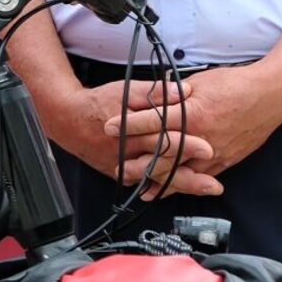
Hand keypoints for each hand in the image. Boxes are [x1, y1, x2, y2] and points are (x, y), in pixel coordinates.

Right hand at [48, 78, 223, 196]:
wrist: (68, 120)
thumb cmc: (99, 103)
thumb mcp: (126, 91)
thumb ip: (156, 92)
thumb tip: (183, 91)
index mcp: (132, 132)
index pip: (164, 139)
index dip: (187, 145)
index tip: (208, 149)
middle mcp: (128, 154)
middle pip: (163, 167)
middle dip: (190, 176)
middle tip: (213, 183)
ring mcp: (123, 167)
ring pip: (156, 179)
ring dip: (182, 186)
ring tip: (206, 188)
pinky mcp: (120, 174)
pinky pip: (144, 183)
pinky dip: (163, 188)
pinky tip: (182, 191)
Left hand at [116, 62, 281, 181]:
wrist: (270, 95)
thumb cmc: (235, 84)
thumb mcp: (200, 82)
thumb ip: (175, 93)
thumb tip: (155, 93)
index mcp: (191, 114)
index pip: (153, 121)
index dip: (129, 124)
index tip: (108, 126)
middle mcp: (199, 137)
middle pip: (162, 153)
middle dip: (137, 161)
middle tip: (117, 167)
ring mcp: (212, 152)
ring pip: (178, 171)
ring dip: (154, 179)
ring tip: (134, 184)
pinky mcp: (223, 161)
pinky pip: (196, 177)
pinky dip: (177, 185)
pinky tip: (161, 191)